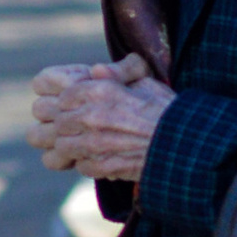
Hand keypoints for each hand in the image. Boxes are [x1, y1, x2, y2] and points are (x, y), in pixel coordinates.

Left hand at [30, 54, 172, 179]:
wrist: (183, 144)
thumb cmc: (165, 110)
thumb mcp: (144, 82)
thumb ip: (117, 73)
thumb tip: (96, 70)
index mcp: (99, 90)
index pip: (58, 93)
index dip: (64, 99)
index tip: (72, 104)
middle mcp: (91, 116)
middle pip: (54, 119)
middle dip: (61, 122)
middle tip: (73, 125)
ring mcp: (93, 144)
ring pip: (60, 145)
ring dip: (69, 145)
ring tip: (82, 143)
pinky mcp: (100, 166)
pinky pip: (79, 166)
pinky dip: (86, 163)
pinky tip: (99, 157)